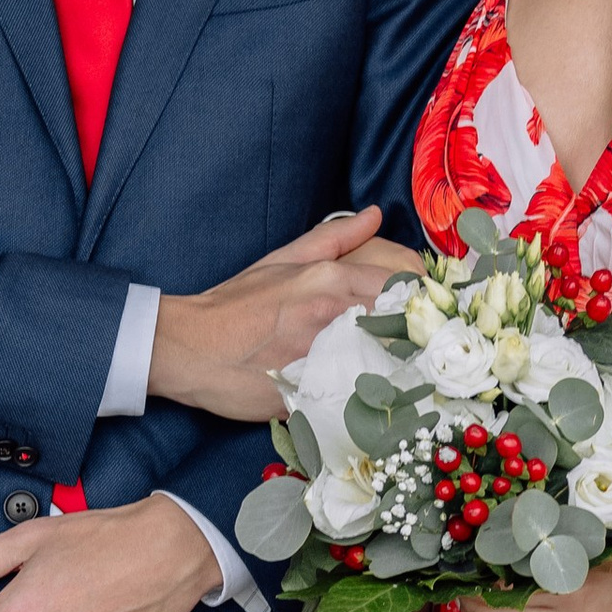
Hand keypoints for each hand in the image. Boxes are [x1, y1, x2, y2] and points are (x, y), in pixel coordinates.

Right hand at [148, 207, 420, 420]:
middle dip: (416, 333)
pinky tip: (372, 396)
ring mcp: (323, 355)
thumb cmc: (235, 305)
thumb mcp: (282, 261)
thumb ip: (333, 238)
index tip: (421, 312)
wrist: (190, 348)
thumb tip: (375, 215)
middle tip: (419, 344)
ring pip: (389, 360)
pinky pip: (359, 395)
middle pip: (403, 323)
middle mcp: (331, 313)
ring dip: (400, 365)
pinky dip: (372, 396)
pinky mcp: (312, 393)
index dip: (420, 299)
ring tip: (401, 370)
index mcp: (328, 278)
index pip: (401, 284)